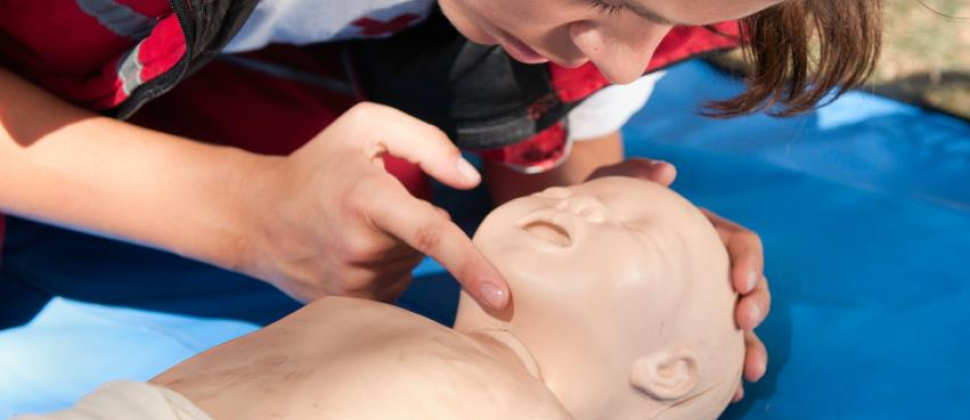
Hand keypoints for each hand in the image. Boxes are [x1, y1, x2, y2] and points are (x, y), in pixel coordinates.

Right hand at [240, 103, 508, 308]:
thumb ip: (426, 141)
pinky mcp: (349, 304)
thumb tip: (469, 181)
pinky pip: (394, 284)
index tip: (503, 296)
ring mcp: (352, 283)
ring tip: (353, 225)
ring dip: (397, 244)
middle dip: (414, 220)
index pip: (431, 233)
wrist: (257, 216)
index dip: (471, 265)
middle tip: (369, 202)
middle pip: (426, 242)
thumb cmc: (320, 165)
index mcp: (369, 199)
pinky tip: (351, 249)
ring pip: (411, 264)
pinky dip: (385, 265)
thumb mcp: (366, 126)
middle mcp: (360, 248)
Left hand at [587, 158, 770, 400]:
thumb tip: (666, 172)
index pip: (739, 241)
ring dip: (748, 347)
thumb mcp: (612, 184)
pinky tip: (726, 390)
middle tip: (744, 324)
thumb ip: (635, 173)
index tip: (742, 281)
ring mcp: (696, 295)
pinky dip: (722, 367)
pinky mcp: (680, 321)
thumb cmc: (600, 207)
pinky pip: (709, 346)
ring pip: (734, 322)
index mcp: (700, 231)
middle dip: (756, 305)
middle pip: (748, 286)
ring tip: (747, 373)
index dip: (748, 259)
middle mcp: (705, 264)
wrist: (575, 235)